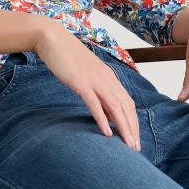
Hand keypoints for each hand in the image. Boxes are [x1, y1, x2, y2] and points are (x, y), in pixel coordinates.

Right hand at [33, 21, 140, 149]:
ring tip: (127, 145)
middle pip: (126, 107)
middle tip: (135, 148)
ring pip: (115, 107)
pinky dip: (103, 119)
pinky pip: (95, 103)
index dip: (134, 122)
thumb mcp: (88, 75)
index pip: (128, 103)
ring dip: (123, 128)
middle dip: (132, 129)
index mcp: (110, 78)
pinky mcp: (81, 82)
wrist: (53, 39)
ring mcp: (94, 80)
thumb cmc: (68, 58)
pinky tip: (107, 133)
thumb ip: (99, 91)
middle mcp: (107, 79)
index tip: (135, 138)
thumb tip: (107, 111)